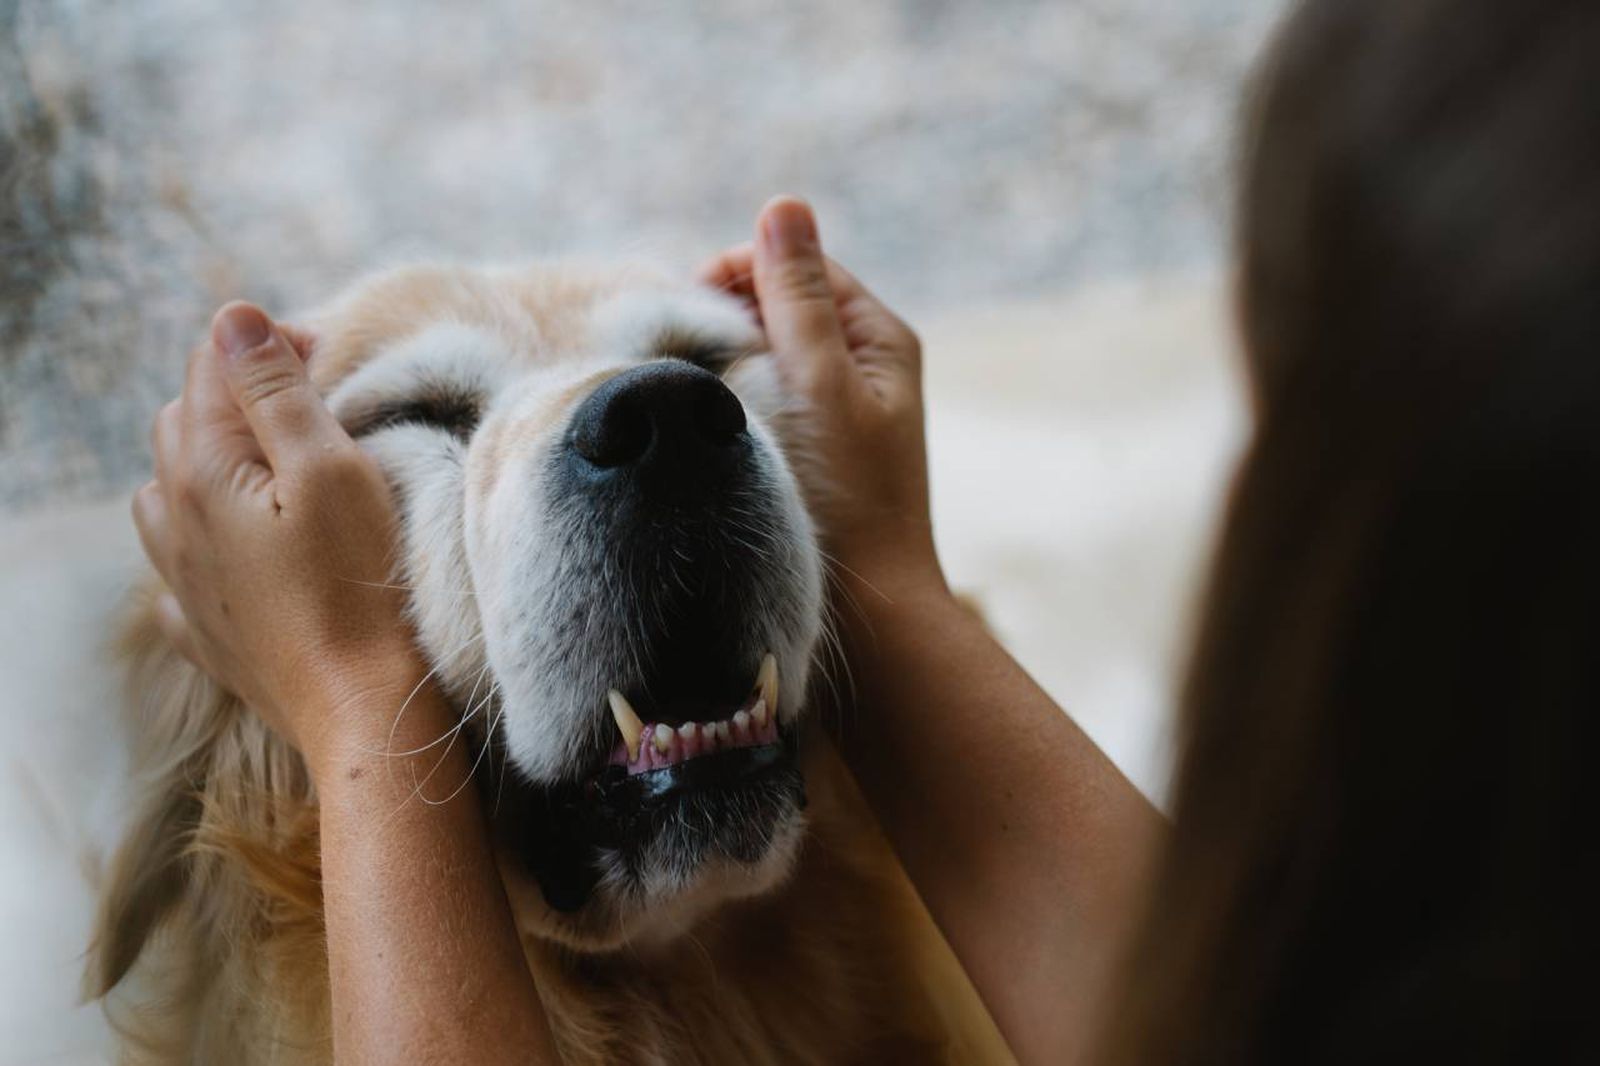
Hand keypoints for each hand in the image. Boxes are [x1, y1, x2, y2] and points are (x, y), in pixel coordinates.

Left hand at [133, 301, 424, 769]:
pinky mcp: (205, 630)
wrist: (362, 707)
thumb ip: (276, 392)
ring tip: (274, 472)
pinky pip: (178, 566)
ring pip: (167, 490)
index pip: (214, 368)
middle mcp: (172, 521)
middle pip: (183, 420)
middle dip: (240, 396)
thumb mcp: (329, 470)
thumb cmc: (357, 584)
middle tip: (315, 406)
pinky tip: (240, 550)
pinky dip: (203, 539)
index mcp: (201, 472)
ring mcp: (181, 581)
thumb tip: (233, 320)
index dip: (272, 346)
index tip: (331, 358)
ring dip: (212, 462)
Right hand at [700, 196, 945, 597]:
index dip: (741, 273)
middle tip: (684, 361)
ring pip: (764, 356)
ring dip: (724, 363)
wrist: (870, 613)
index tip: (689, 311)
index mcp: (880, 339)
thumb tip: (782, 204)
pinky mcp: (811, 452)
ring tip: (694, 397)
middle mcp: (862, 367)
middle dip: (727, 319)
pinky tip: (708, 430)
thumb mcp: (821, 385)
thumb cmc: (849, 500)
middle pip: (778, 307)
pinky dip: (731, 402)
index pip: (798, 265)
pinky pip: (762, 402)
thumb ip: (798, 298)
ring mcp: (836, 411)